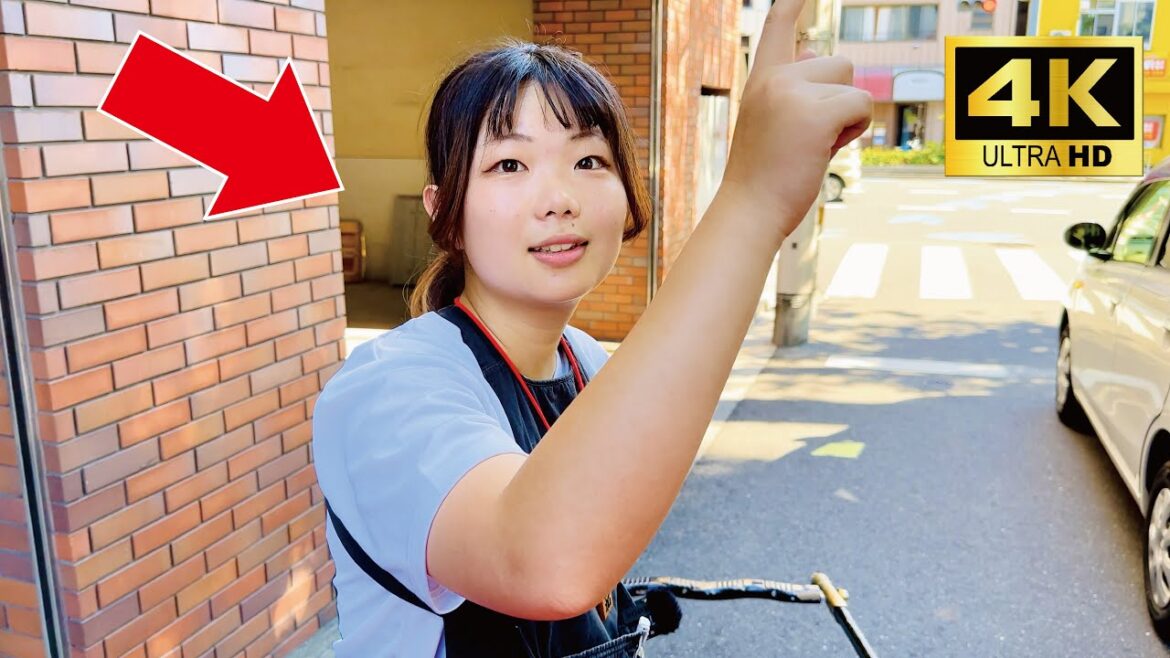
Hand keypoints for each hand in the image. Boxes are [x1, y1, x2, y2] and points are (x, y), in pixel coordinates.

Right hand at [719, 0, 871, 240]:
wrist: (748, 212)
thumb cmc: (763, 176)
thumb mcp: (773, 122)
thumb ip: (796, 88)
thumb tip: (818, 54)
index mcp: (761, 79)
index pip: (778, 25)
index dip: (793, 3)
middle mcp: (775, 78)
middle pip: (839, 63)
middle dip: (839, 100)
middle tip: (807, 139)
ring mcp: (793, 93)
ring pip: (854, 85)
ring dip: (847, 118)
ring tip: (814, 146)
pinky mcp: (815, 113)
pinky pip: (861, 106)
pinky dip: (853, 132)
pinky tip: (824, 152)